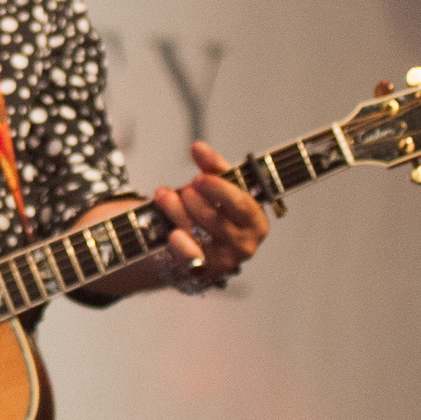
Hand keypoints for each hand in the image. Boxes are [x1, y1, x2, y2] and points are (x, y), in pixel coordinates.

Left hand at [153, 140, 270, 290]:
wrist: (196, 245)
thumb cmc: (213, 210)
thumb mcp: (219, 188)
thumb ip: (213, 167)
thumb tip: (198, 147)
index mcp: (256, 222)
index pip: (240, 203)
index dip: (218, 188)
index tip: (197, 177)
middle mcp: (245, 245)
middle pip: (212, 215)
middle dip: (190, 197)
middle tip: (181, 188)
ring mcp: (224, 261)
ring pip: (194, 230)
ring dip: (174, 208)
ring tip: (163, 195)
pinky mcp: (202, 272)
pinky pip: (186, 255)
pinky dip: (176, 241)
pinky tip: (170, 230)